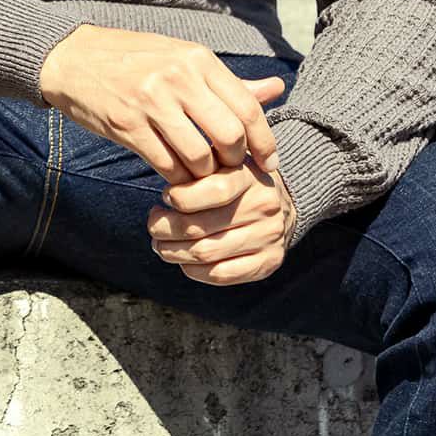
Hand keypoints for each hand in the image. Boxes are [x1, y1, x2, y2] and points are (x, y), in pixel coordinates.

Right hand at [39, 24, 286, 186]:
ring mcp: (150, 102)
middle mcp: (177, 78)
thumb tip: (277, 89)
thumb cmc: (134, 59)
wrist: (72, 58)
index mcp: (197, 59)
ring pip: (199, 156)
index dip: (265, 142)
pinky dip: (177, 178)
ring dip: (205, 175)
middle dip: (235, 162)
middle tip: (229, 170)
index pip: (248, 107)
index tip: (269, 164)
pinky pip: (166, 165)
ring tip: (200, 174)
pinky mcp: (127, 126)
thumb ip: (230, 81)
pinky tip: (176, 176)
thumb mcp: (184, 59)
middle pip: (229, 135)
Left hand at [148, 160, 297, 285]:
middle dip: (164, 228)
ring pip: (205, 253)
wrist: (282, 203)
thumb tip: (166, 178)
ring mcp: (268, 238)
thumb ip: (198, 164)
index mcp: (249, 177)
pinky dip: (194, 271)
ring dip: (173, 252)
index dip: (180, 197)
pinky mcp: (268, 263)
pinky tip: (183, 260)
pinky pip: (221, 275)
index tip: (165, 196)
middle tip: (153, 225)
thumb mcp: (221, 160)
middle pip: (200, 227)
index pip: (213, 190)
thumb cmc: (236, 179)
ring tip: (160, 244)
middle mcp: (263, 208)